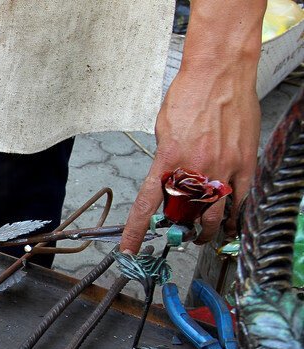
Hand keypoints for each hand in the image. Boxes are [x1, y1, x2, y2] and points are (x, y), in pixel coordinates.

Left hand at [120, 2, 263, 253]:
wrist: (221, 72)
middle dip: (179, 232)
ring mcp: (223, 169)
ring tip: (203, 235)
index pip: (146, 206)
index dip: (135, 232)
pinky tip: (231, 221)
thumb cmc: (189, 95)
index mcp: (168, 162)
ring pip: (215, 215)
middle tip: (178, 235)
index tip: (129, 251)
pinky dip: (234, 214)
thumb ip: (165, 160)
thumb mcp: (164, 131)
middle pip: (184, 218)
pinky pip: (240, 200)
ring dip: (207, 230)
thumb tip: (168, 180)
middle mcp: (195, 170)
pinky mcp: (245, 163)